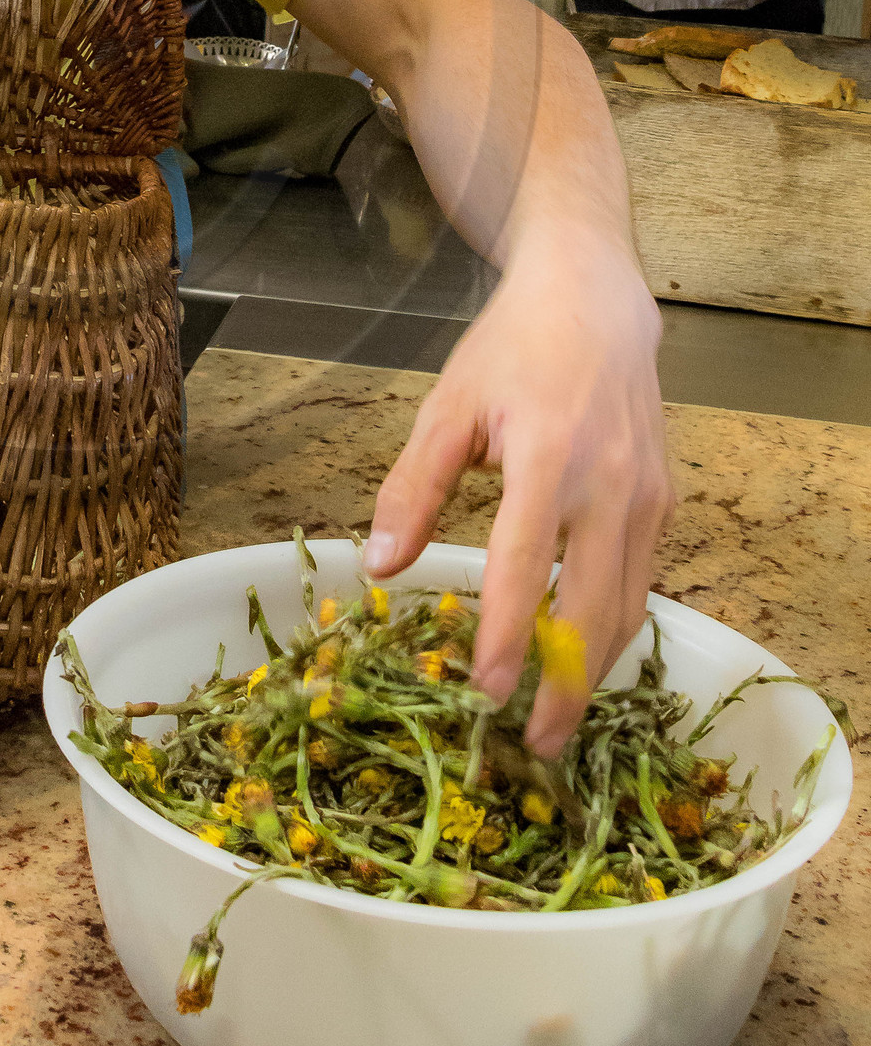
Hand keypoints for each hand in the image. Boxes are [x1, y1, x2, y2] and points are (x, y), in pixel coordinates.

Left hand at [361, 228, 673, 755]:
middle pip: (591, 608)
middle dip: (564, 686)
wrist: (596, 301)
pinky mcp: (666, 503)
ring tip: (555, 722)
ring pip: (626, 607)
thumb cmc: (513, 351)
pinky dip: (613, 628)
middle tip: (530, 745)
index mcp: (547, 457)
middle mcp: (608, 485)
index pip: (525, 566)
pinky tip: (580, 658)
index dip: (507, 636)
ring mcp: (647, 497)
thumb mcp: (447, 408)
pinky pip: (642, 582)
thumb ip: (412, 489)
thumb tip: (379, 567)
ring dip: (593, 671)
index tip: (487, 696)